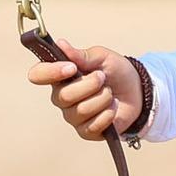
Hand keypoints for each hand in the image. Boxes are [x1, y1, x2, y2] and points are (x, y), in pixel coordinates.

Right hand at [27, 40, 141, 140]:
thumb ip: (82, 55)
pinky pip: (92, 126)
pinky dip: (107, 115)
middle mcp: (62, 97)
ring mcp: (73, 116)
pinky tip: (112, 108)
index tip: (71, 68)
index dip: (50, 72)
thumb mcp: (102, 57)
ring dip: (102, 99)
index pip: (38, 75)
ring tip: (110, 93)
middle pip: (63, 96)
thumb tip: (61, 44)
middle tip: (102, 78)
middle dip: (89, 85)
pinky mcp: (86, 131)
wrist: (137, 92)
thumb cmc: (115, 72)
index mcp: (60, 75)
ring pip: (80, 111)